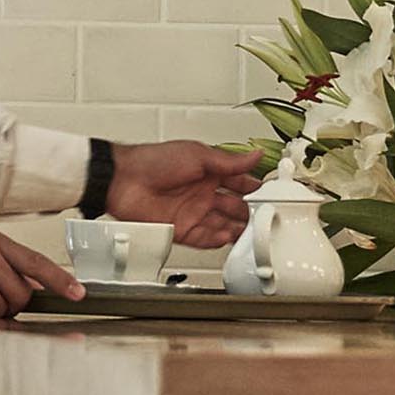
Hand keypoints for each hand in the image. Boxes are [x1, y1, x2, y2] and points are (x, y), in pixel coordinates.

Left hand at [104, 138, 261, 249]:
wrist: (123, 181)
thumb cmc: (153, 161)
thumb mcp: (198, 155)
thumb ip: (229, 161)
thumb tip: (254, 155)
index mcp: (209, 172)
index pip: (239, 182)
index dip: (255, 189)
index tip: (271, 195)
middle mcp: (203, 193)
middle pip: (234, 207)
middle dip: (250, 213)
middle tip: (265, 218)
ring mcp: (193, 212)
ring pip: (223, 224)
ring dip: (237, 229)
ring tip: (251, 232)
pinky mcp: (182, 229)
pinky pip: (205, 238)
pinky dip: (217, 239)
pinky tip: (227, 238)